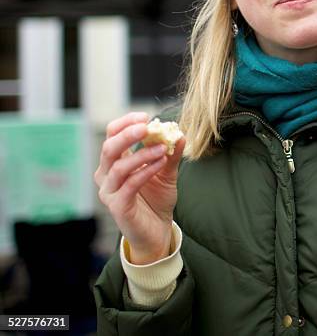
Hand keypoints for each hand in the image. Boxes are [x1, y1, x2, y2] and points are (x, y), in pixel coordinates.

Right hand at [94, 112, 185, 263]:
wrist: (157, 231)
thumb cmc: (157, 199)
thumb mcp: (167, 171)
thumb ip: (171, 153)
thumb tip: (179, 133)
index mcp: (115, 162)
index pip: (111, 135)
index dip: (125, 123)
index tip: (145, 116)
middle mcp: (106, 175)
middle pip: (109, 148)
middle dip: (128, 134)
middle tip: (147, 126)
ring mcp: (110, 192)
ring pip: (118, 167)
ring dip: (142, 154)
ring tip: (163, 148)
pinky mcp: (118, 207)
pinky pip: (130, 185)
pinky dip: (146, 171)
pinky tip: (161, 163)